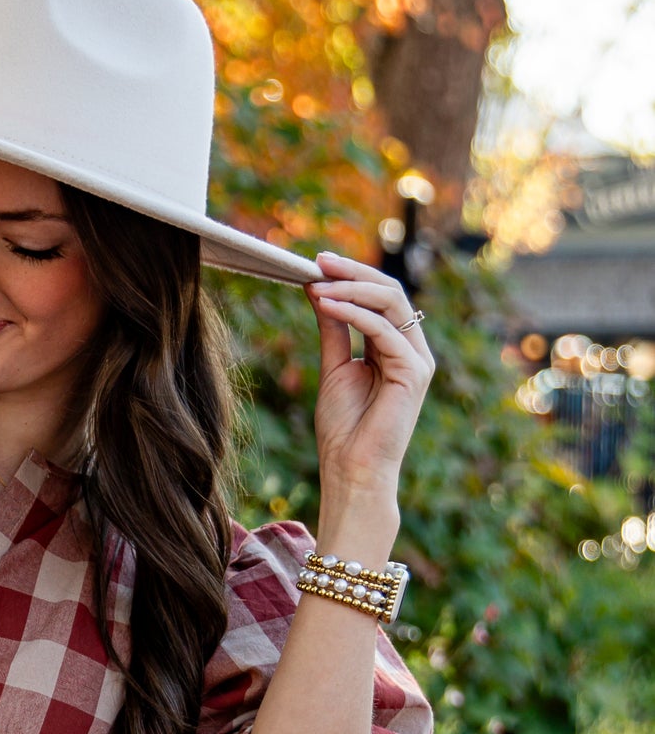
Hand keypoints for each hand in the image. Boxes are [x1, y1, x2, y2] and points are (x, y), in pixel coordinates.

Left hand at [308, 252, 433, 503]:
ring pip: (391, 303)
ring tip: (318, 282)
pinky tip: (326, 305)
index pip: (379, 298)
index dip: (351, 277)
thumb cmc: (343, 430)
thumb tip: (320, 289)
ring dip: (351, 288)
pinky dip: (353, 313)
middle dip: (353, 273)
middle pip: (389, 292)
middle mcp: (412, 350)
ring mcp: (417, 360)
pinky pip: (384, 330)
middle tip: (318, 261)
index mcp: (395, 348)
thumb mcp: (334, 368)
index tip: (316, 264)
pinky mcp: (414, 372)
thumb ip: (333, 329)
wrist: (352, 472)